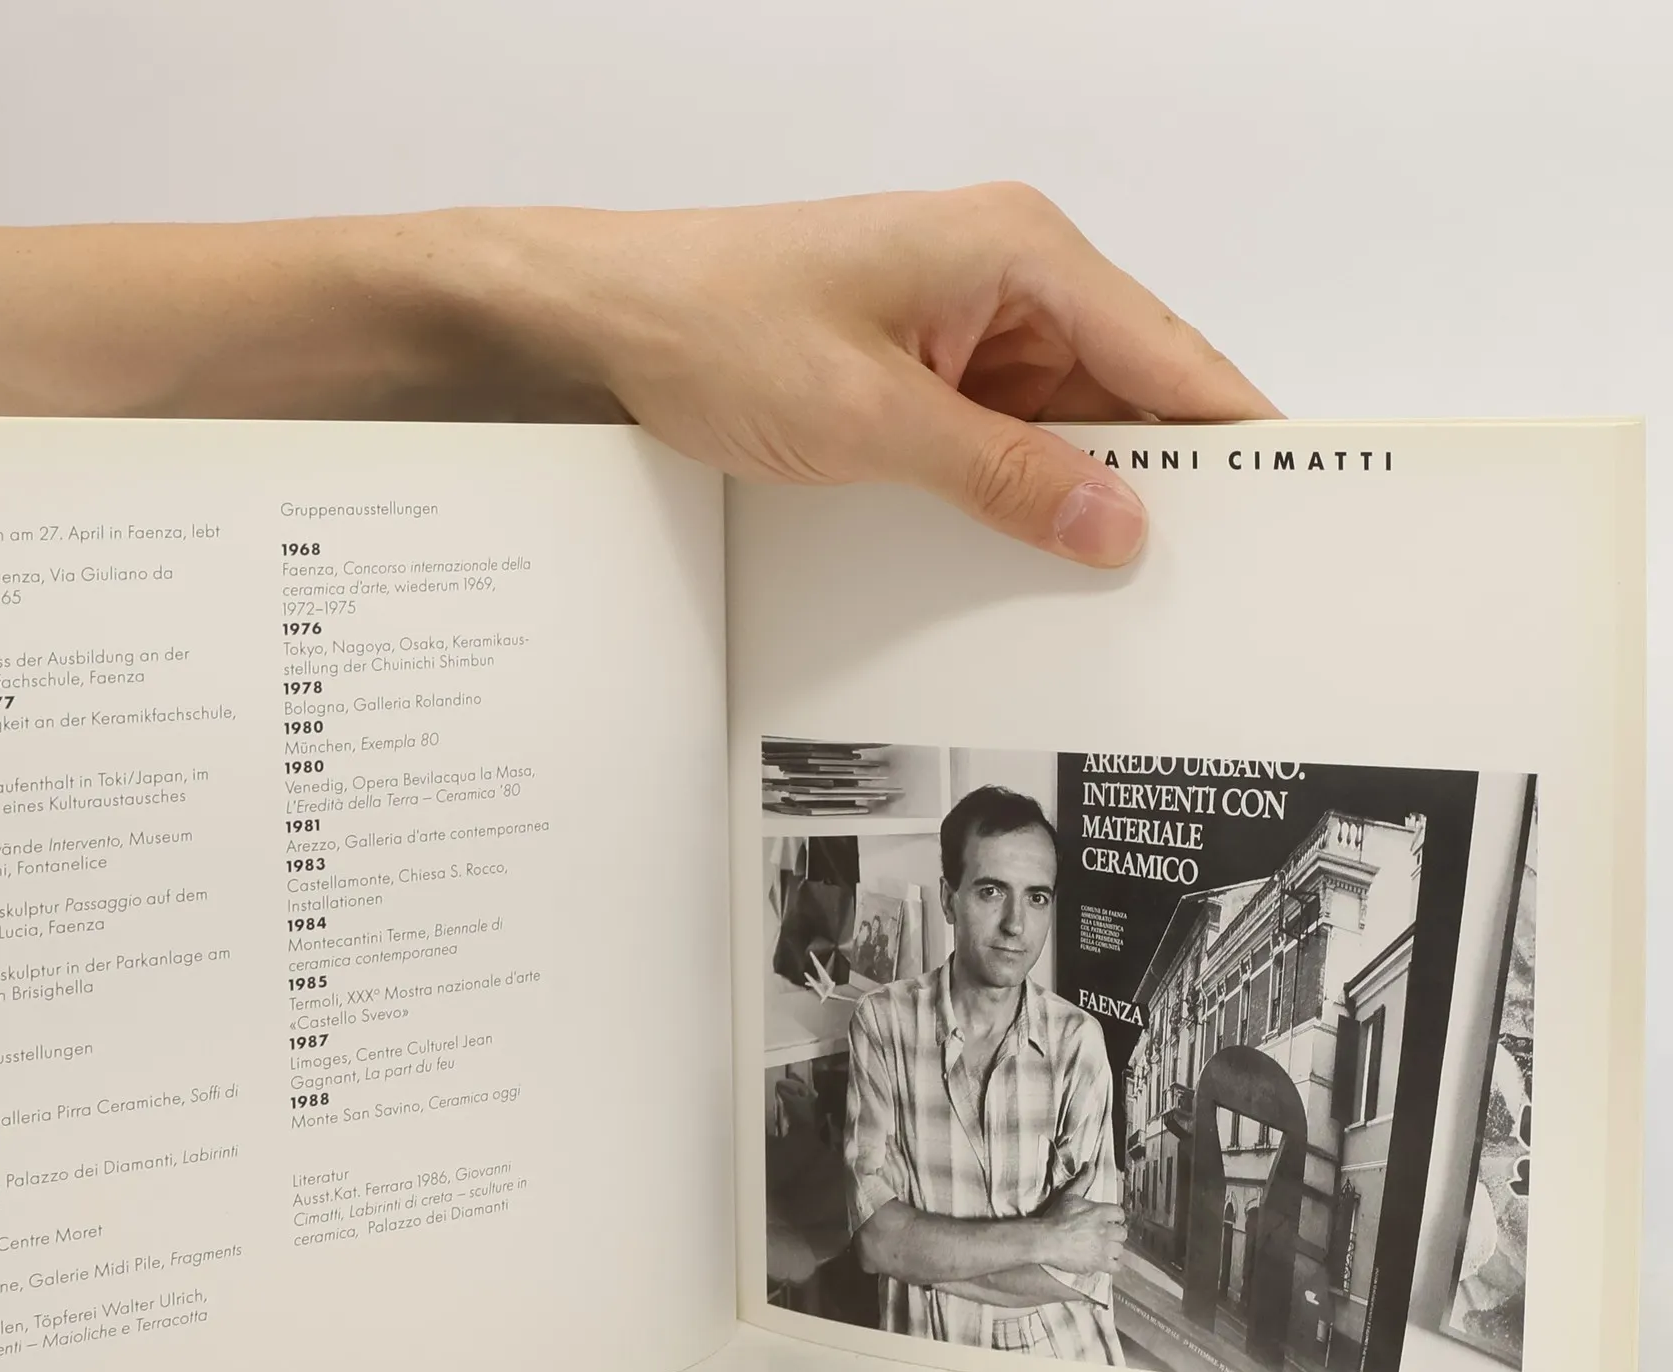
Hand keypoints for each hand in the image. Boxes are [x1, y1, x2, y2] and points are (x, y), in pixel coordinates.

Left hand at [534, 184, 1274, 565]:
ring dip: (1084, 498)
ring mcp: (971, 329)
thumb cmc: (720, 324)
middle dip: (1160, 482)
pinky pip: (1010, 441)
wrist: (612, 319)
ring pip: (1071, 427)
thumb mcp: (872, 420)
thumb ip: (1002, 477)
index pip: (1167, 353)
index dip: (1234, 434)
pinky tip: (1036, 558)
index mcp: (1019, 252)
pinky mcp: (932, 375)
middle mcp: (1010, 280)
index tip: (1293, 502)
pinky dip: (1026, 495)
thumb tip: (1113, 524)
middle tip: (1204, 580)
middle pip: (1130, 394)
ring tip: (1119, 587)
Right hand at [1036, 1189, 1128, 1274]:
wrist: (1046, 1240)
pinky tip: (1105, 1262)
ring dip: (1113, 1249)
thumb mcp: (1069, 1195)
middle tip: (1104, 1235)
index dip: (1114, 1218)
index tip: (1107, 1220)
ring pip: (1120, 1250)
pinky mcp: (1099, 1264)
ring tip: (1103, 1249)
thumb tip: (1091, 1165)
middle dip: (1115, 1234)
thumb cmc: (1056, 1217)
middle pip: (1122, 1233)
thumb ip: (1083, 1180)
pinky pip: (1116, 1267)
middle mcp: (1106, 1230)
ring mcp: (1104, 1248)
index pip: (1120, 1214)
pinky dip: (1112, 1265)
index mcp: (1101, 1212)